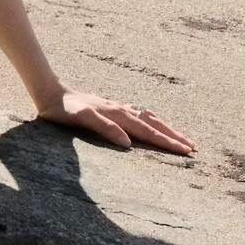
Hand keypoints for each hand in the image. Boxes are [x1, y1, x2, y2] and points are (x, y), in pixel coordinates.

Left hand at [35, 88, 194, 154]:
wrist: (51, 93)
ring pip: (148, 118)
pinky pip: (137, 115)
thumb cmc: (64, 110)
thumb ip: (104, 128)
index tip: (186, 151)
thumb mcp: (82, 119)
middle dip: (173, 136)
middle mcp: (121, 110)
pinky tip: (150, 122)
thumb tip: (128, 143)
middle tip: (193, 147)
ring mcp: (117, 108)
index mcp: (118, 115)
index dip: (167, 142)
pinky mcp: (110, 109)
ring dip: (165, 128)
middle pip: (153, 124)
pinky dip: (150, 121)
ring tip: (179, 137)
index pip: (148, 131)